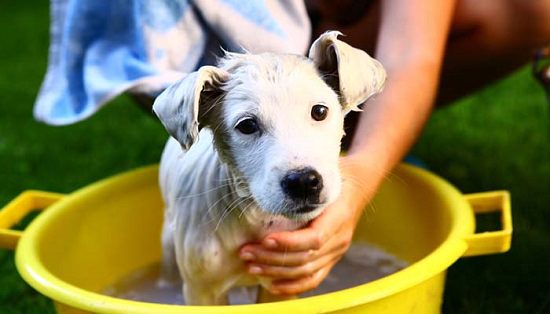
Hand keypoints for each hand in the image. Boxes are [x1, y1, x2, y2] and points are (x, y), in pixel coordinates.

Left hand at [239, 155, 380, 294]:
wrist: (357, 187)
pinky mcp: (331, 260)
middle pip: (305, 258)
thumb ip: (300, 187)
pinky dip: (292, 286)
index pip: (314, 239)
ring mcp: (336, 252)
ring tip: (250, 265)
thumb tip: (270, 186)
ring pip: (305, 271)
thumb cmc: (333, 177)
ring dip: (275, 271)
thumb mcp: (320, 177)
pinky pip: (312, 279)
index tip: (265, 239)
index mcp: (339, 216)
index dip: (288, 243)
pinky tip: (271, 286)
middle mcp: (340, 239)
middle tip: (246, 252)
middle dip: (272, 258)